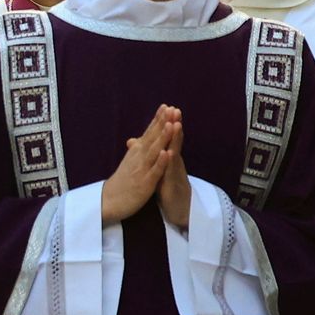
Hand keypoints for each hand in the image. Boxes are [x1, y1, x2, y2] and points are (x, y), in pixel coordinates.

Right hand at [101, 105, 179, 224]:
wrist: (109, 201)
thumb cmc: (121, 182)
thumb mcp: (129, 162)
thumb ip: (136, 150)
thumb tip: (137, 139)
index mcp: (136, 152)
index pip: (148, 132)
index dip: (157, 120)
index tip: (166, 106)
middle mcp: (138, 157)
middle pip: (152, 137)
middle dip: (162, 123)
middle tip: (170, 108)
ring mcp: (142, 169)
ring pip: (154, 151)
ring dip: (163, 137)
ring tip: (171, 124)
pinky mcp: (145, 183)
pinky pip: (154, 171)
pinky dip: (160, 161)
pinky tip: (167, 152)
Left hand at [157, 111, 190, 229]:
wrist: (178, 208)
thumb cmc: (167, 186)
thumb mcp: (156, 168)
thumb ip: (150, 153)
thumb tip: (136, 140)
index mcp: (167, 157)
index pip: (166, 137)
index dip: (165, 123)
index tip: (165, 106)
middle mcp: (173, 162)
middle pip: (174, 140)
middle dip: (174, 125)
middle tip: (175, 108)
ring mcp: (174, 172)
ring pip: (175, 153)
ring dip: (176, 139)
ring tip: (176, 124)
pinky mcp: (173, 184)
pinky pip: (171, 172)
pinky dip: (171, 162)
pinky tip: (170, 152)